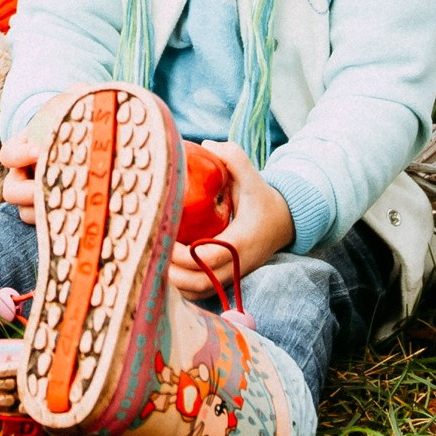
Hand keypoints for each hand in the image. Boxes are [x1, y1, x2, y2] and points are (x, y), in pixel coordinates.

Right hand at [0, 93, 75, 224]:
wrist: (84, 145)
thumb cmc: (72, 123)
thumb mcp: (72, 106)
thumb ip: (75, 96)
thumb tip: (83, 89)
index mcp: (22, 149)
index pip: (9, 155)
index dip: (20, 155)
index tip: (40, 150)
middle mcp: (23, 176)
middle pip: (11, 192)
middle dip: (28, 193)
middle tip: (50, 189)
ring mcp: (35, 197)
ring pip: (26, 213)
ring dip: (42, 214)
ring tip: (68, 207)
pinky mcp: (51, 213)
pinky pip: (45, 226)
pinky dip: (58, 223)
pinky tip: (81, 217)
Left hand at [168, 142, 294, 301]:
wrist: (285, 222)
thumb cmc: (263, 198)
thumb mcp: (253, 176)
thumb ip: (234, 157)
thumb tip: (205, 143)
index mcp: (241, 241)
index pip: (207, 258)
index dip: (182, 254)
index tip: (164, 237)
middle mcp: (237, 264)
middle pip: (200, 283)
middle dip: (172, 274)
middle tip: (151, 253)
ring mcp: (233, 274)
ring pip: (199, 292)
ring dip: (175, 284)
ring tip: (154, 262)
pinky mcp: (228, 278)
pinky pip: (203, 292)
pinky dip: (183, 287)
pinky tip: (166, 270)